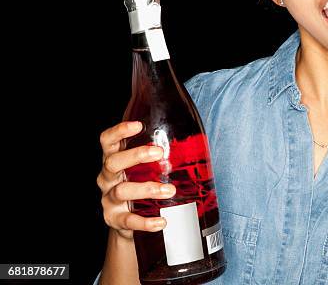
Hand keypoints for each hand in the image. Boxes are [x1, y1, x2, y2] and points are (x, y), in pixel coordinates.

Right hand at [97, 121, 175, 239]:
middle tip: (159, 153)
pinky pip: (128, 220)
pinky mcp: (114, 220)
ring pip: (122, 191)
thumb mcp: (145, 170)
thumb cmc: (142, 186)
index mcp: (114, 160)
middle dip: (136, 155)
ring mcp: (109, 200)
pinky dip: (145, 222)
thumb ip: (159, 158)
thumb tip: (197, 143)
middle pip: (113, 162)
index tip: (138, 125)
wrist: (129, 224)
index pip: (108, 141)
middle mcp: (108, 178)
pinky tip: (161, 221)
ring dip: (147, 189)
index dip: (119, 131)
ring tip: (169, 190)